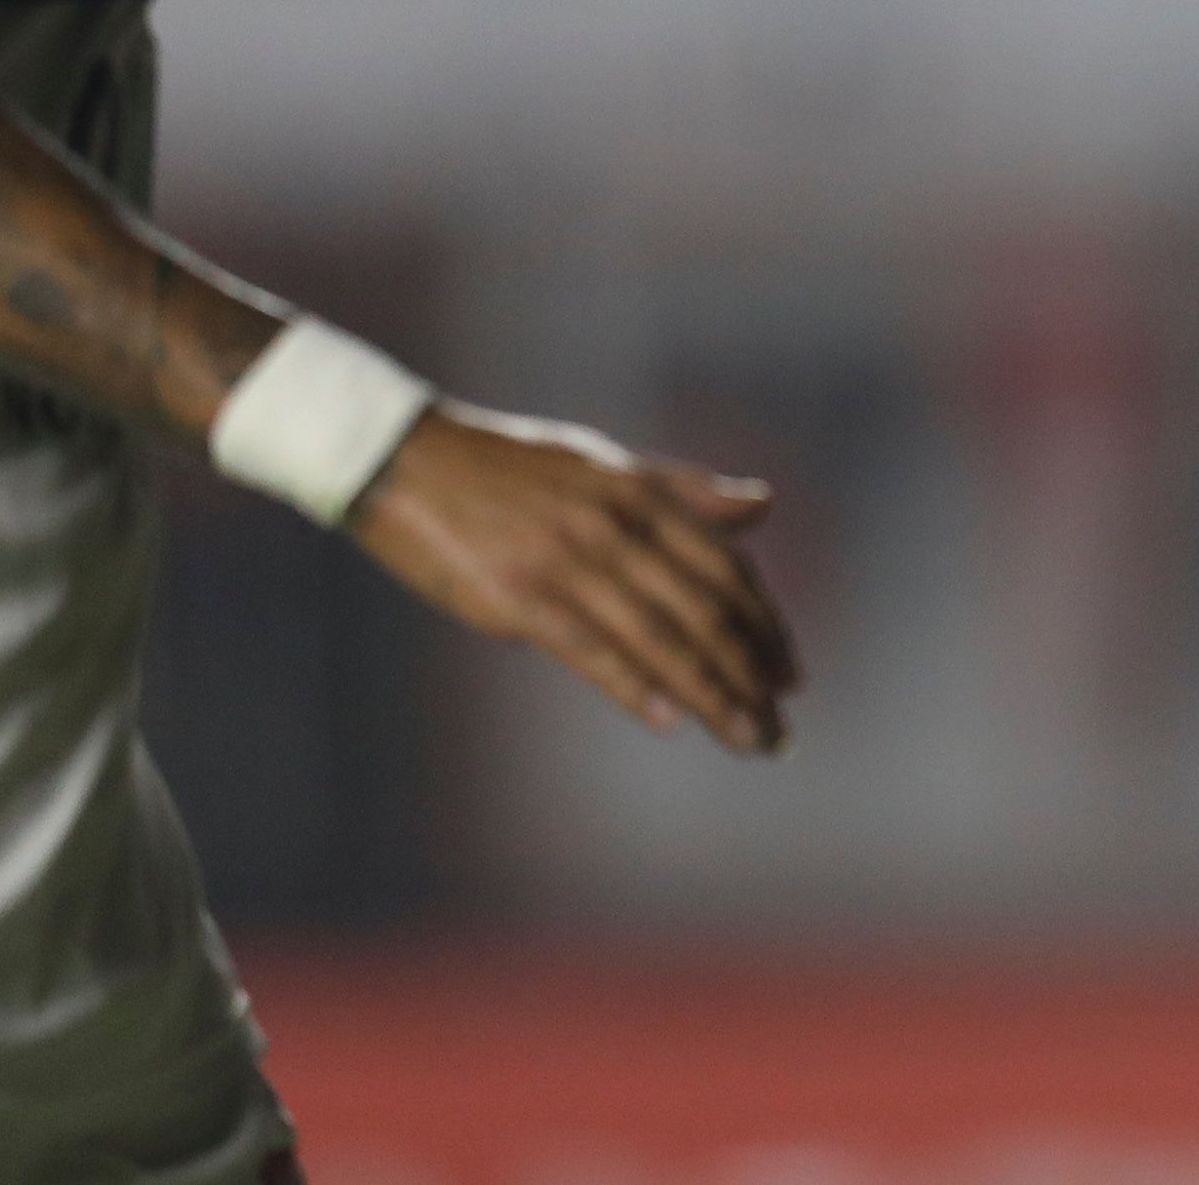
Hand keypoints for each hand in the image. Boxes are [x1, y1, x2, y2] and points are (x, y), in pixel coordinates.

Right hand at [350, 405, 798, 752]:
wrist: (407, 460)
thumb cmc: (512, 466)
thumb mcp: (607, 464)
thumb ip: (687, 492)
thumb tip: (765, 506)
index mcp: (640, 496)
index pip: (726, 570)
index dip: (766, 624)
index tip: (792, 672)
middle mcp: (615, 529)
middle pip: (706, 612)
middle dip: (752, 674)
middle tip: (781, 725)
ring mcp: (568, 564)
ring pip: (661, 639)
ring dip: (712, 695)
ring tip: (749, 737)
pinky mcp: (518, 599)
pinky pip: (590, 650)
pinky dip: (635, 686)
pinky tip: (671, 719)